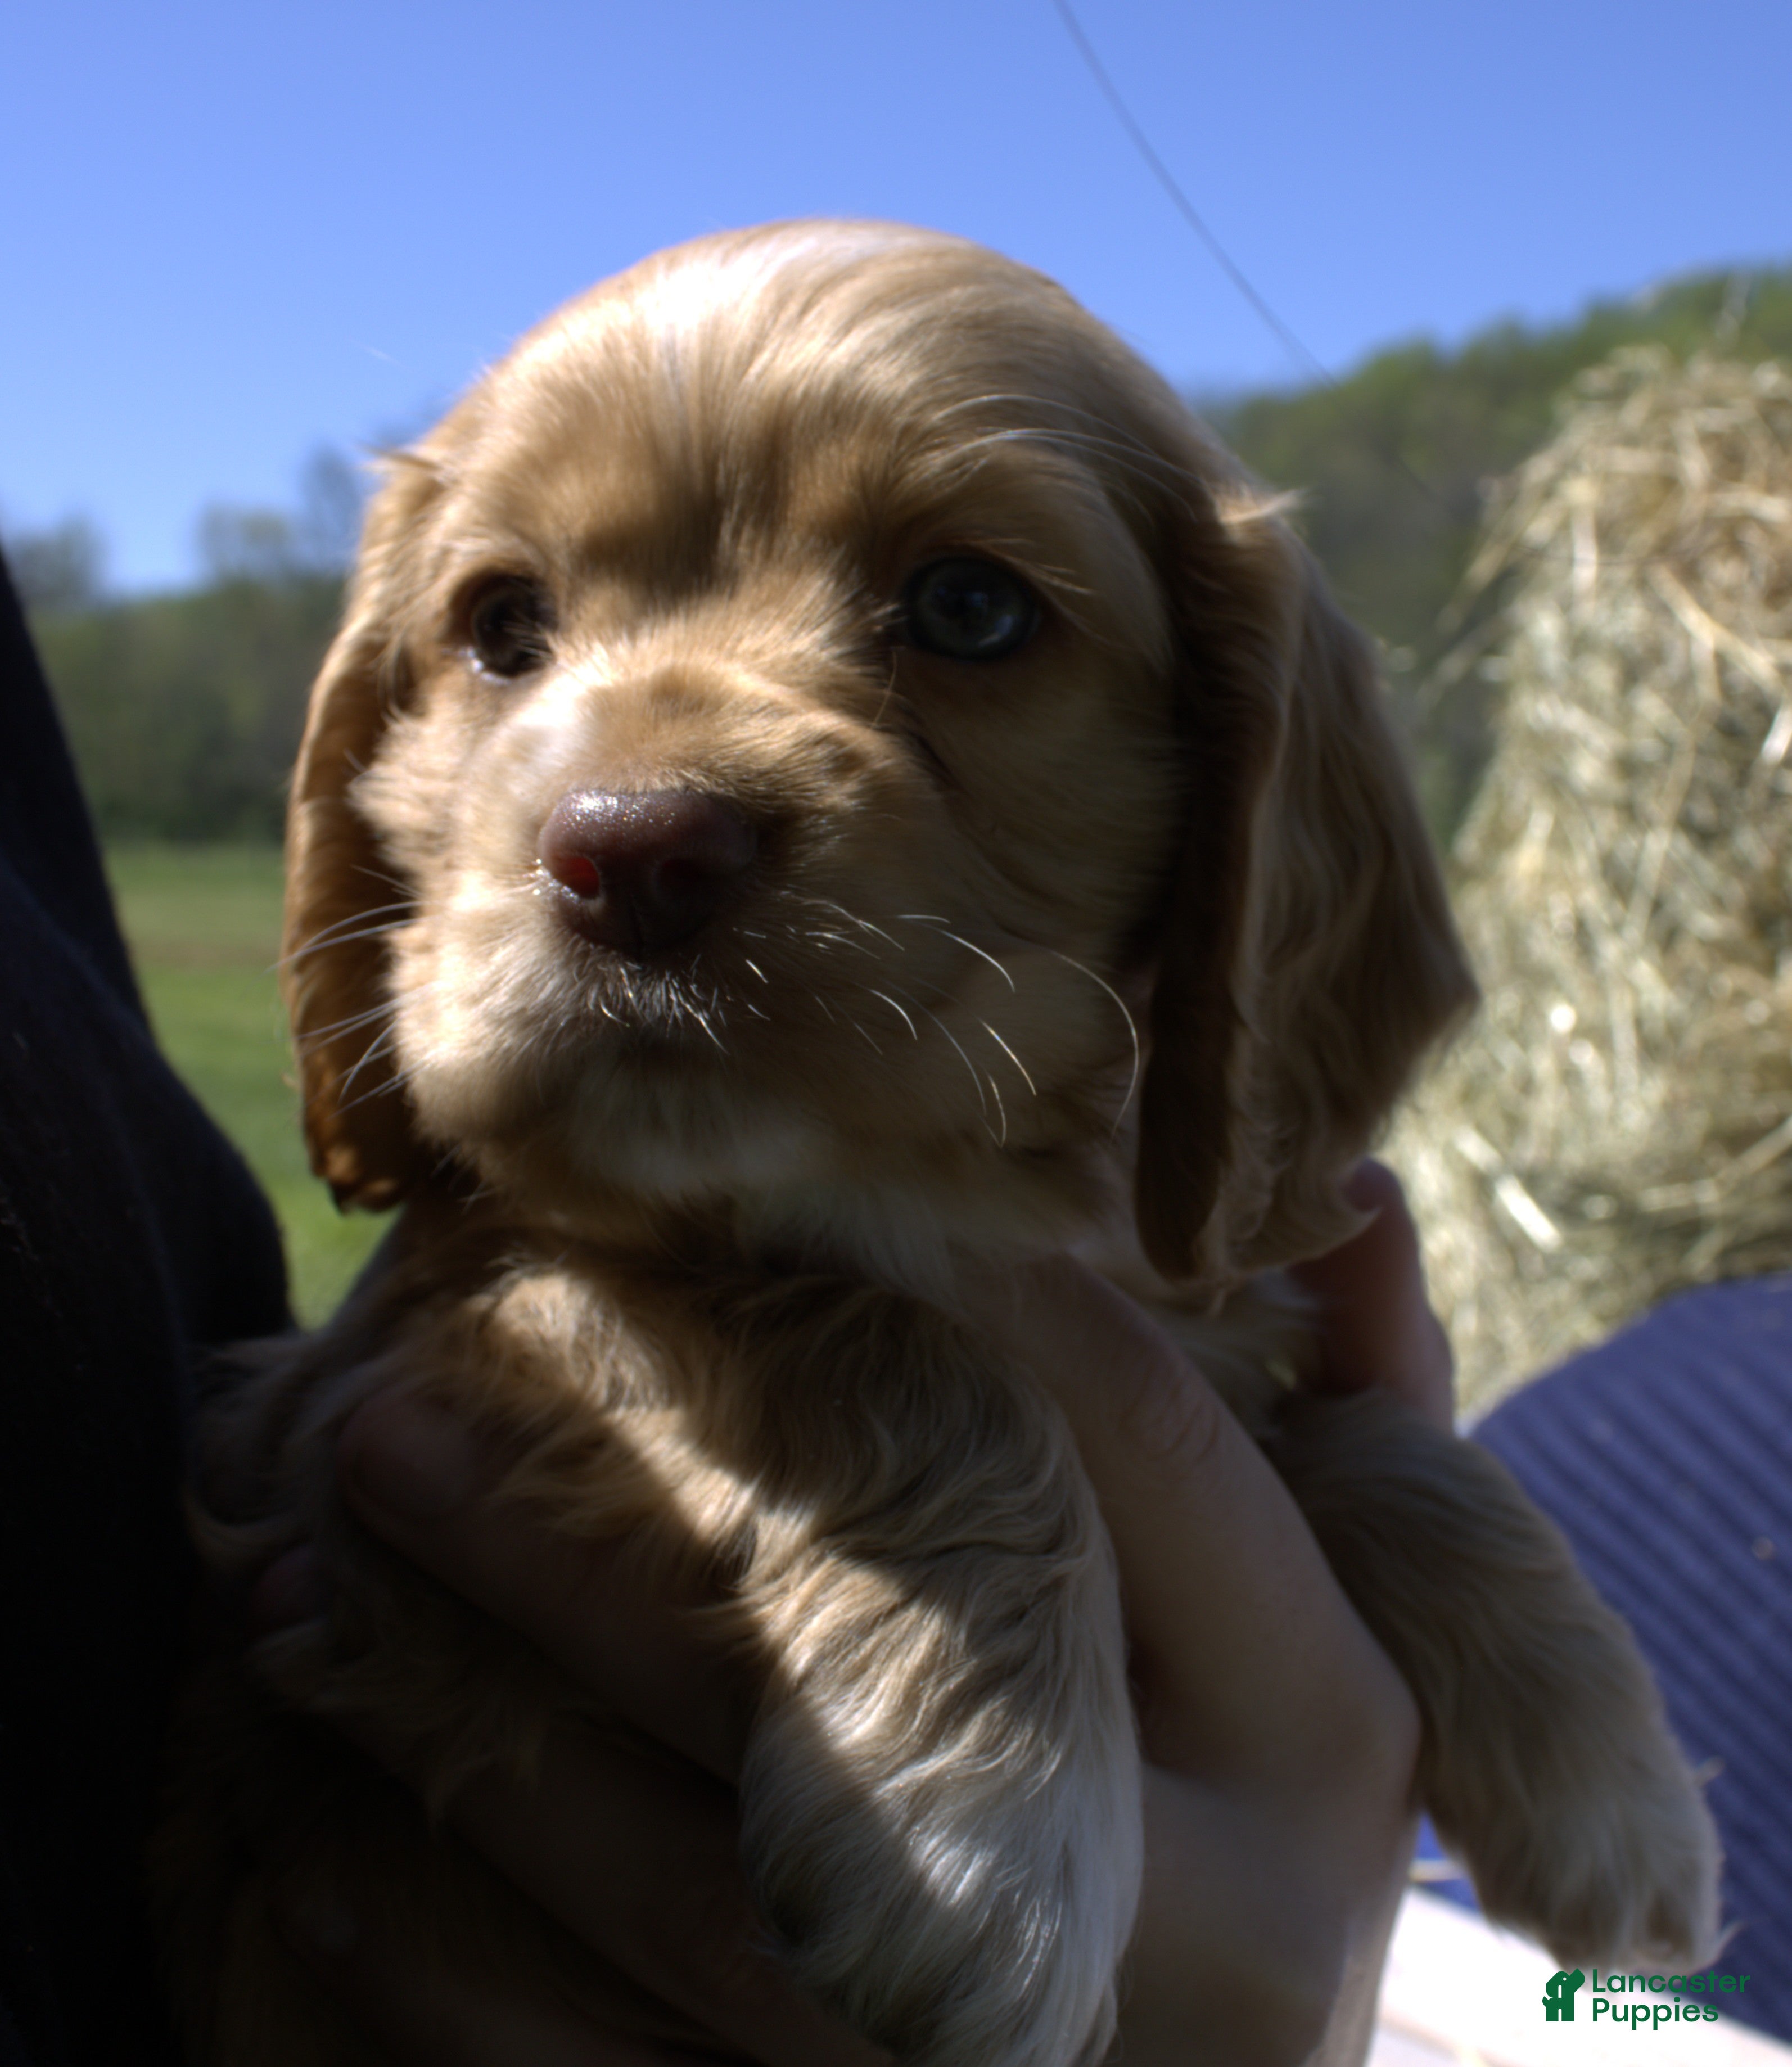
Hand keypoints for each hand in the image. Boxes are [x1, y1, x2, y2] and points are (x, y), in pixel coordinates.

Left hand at [269, 1160, 1449, 2064]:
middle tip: (390, 1411)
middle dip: (591, 1555)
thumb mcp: (1364, 1632)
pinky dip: (446, 1965)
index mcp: (1324, 1738)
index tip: (756, 1184)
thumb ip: (1373, 1426)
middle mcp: (1194, 1921)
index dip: (964, 1297)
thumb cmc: (1278, 1827)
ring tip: (311, 1588)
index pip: (1143, 1456)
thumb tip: (1343, 1193)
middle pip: (858, 1699)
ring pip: (697, 1916)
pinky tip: (317, 1828)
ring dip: (473, 1740)